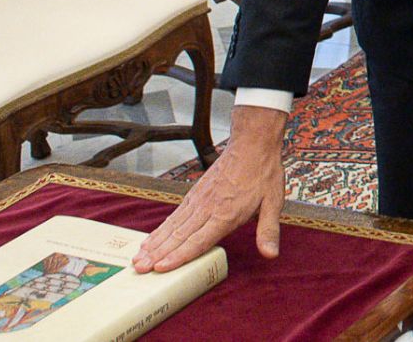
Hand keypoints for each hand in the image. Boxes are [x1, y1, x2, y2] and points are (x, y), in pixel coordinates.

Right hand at [133, 105, 286, 272]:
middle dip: (158, 254)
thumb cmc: (264, 174)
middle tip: (139, 269)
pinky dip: (161, 229)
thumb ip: (268, 230)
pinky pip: (175, 215)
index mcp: (226, 215)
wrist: (251, 143)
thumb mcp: (274, 203)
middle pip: (179, 236)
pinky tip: (151, 239)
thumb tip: (271, 255)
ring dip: (154, 244)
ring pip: (172, 226)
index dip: (179, 256)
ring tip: (137, 259)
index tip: (160, 268)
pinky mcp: (195, 193)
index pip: (198, 240)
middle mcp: (207, 209)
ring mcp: (198, 200)